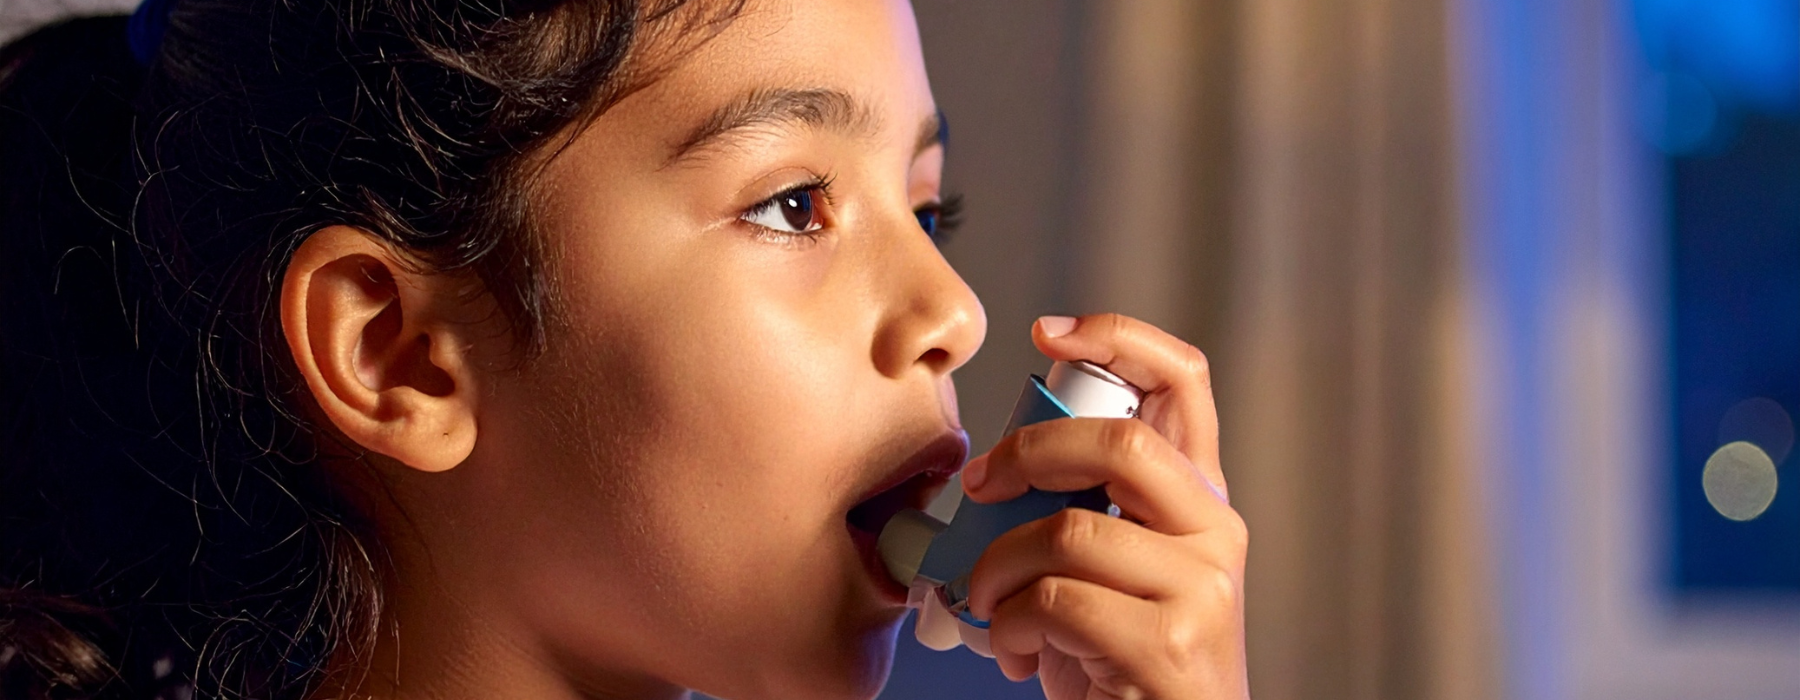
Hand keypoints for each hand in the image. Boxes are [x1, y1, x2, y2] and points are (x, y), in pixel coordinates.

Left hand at [959, 314, 1248, 699]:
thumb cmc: (1121, 664)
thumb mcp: (1110, 570)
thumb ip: (1081, 510)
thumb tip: (994, 470)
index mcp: (1198, 497)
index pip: (1184, 381)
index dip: (1119, 338)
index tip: (1047, 332)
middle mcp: (1215, 530)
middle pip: (1119, 442)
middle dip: (1026, 453)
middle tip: (979, 486)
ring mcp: (1201, 587)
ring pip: (1068, 531)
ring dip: (998, 568)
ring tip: (990, 603)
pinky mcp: (1169, 643)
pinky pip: (1056, 601)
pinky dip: (1010, 625)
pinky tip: (1018, 652)